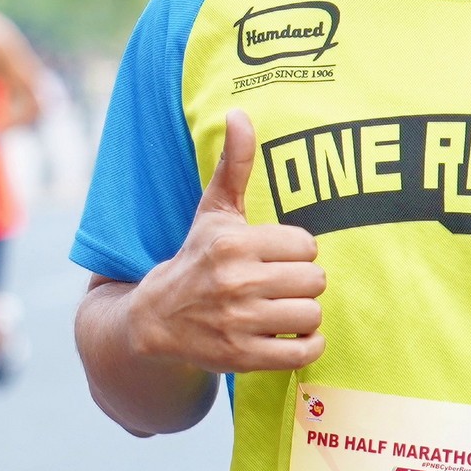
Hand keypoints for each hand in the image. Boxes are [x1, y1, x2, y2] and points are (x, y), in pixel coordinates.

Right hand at [121, 110, 326, 374]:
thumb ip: (234, 165)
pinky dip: (307, 345)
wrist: (156, 320)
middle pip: (314, 280)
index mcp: (232, 243)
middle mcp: (234, 282)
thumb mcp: (214, 212)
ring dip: (303, 314)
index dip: (296, 252)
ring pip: (311, 314)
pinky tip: (290, 335)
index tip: (276, 257)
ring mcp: (238, 323)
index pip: (306, 244)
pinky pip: (304, 352)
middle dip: (302, 283)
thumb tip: (239, 113)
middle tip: (280, 285)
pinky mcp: (243, 357)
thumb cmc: (196, 258)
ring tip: (282, 309)